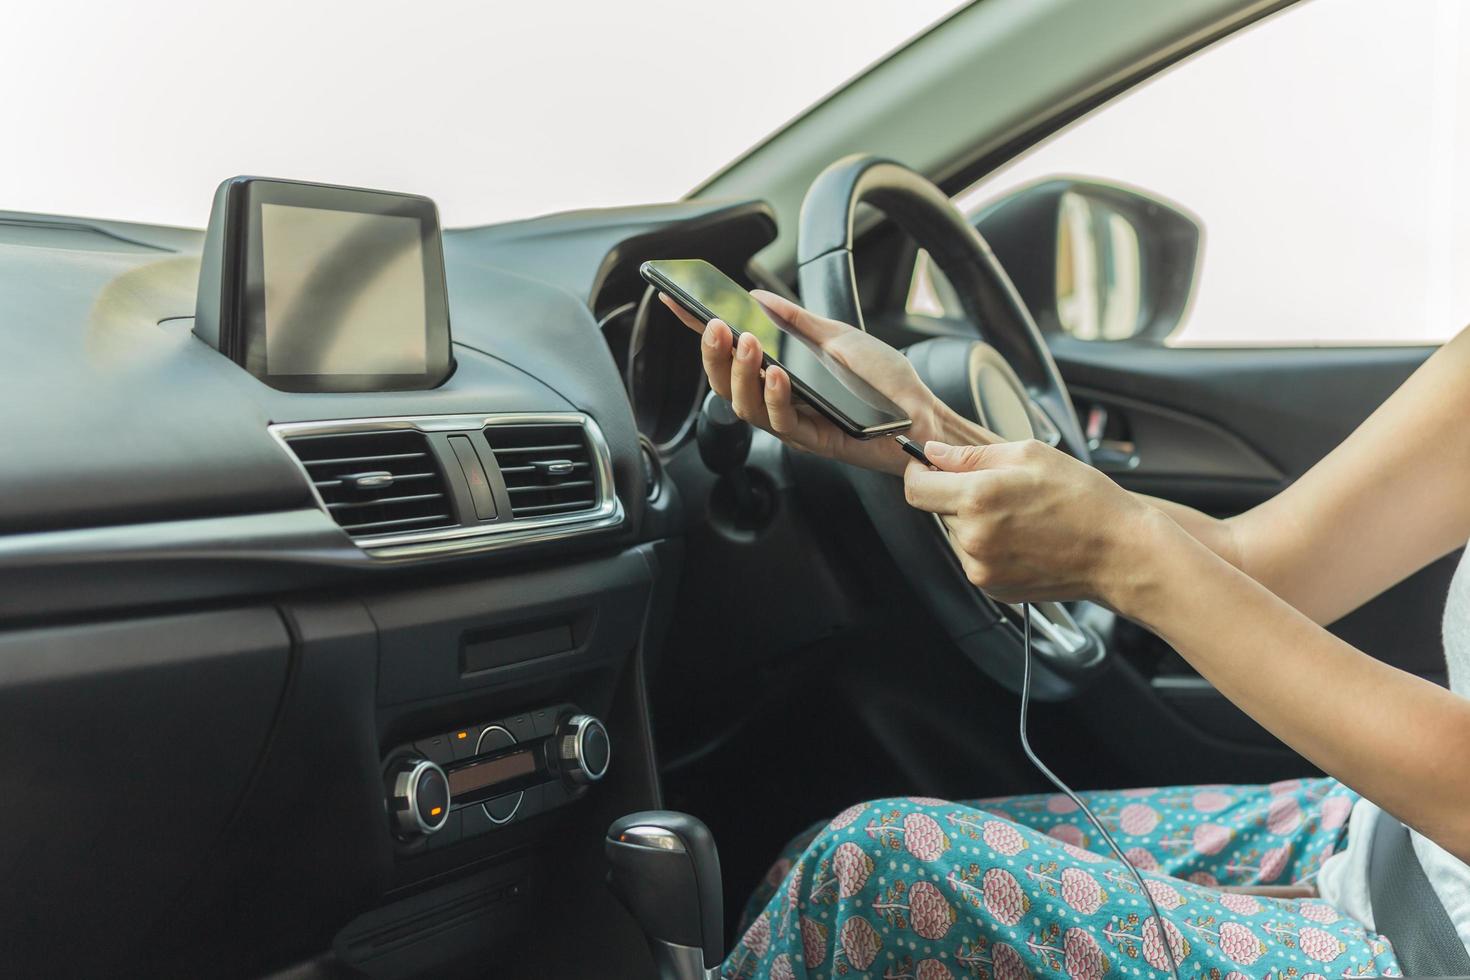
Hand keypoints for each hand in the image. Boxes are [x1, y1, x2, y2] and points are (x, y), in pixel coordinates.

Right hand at [661, 290, 971, 474]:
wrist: (922, 415)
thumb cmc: (884, 381)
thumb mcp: (837, 337)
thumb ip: (796, 320)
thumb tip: (756, 295)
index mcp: (779, 375)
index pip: (730, 353)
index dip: (700, 331)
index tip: (676, 302)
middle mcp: (779, 401)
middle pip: (727, 386)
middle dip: (715, 356)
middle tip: (716, 326)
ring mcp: (795, 423)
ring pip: (747, 408)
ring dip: (742, 374)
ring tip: (747, 343)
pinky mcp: (815, 440)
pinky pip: (784, 423)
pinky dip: (776, 397)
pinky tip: (779, 374)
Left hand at [903, 438, 1163, 606]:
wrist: (1120, 553)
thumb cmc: (1085, 501)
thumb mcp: (1030, 455)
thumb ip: (971, 455)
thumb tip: (934, 453)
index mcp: (978, 499)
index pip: (916, 487)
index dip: (918, 471)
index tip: (928, 466)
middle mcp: (973, 538)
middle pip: (938, 509)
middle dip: (958, 494)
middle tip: (1001, 489)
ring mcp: (981, 567)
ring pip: (956, 533)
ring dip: (974, 521)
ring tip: (1019, 515)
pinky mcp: (992, 587)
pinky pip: (973, 557)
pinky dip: (988, 545)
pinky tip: (1022, 537)